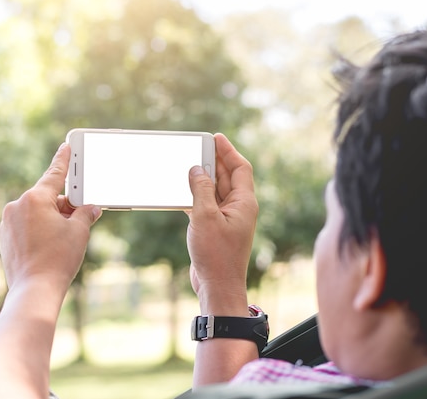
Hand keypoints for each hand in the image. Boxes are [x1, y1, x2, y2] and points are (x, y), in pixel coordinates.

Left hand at [0, 142, 101, 291]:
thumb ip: (85, 213)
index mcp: (35, 198)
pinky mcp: (5, 237)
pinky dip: (39, 229)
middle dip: (64, 205)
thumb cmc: (57, 259)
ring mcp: (8, 222)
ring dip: (52, 218)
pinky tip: (49, 246)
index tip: (66, 147)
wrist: (34, 290)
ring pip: (36, 212)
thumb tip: (91, 207)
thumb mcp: (79, 232)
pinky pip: (26, 225)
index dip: (64, 160)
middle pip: (47, 197)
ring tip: (64, 239)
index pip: (54, 174)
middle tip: (80, 216)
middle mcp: (17, 206)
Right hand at [186, 133, 257, 314]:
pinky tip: (182, 191)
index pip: (240, 168)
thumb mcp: (205, 217)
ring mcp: (226, 220)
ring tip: (187, 164)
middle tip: (197, 147)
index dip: (228, 151)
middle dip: (214, 161)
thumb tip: (197, 170)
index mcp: (244, 203)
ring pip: (215, 191)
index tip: (215, 138)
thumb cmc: (216, 255)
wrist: (217, 287)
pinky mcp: (215, 230)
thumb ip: (201, 189)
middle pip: (227, 177)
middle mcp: (238, 209)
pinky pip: (206, 206)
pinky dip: (196, 196)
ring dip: (203, 179)